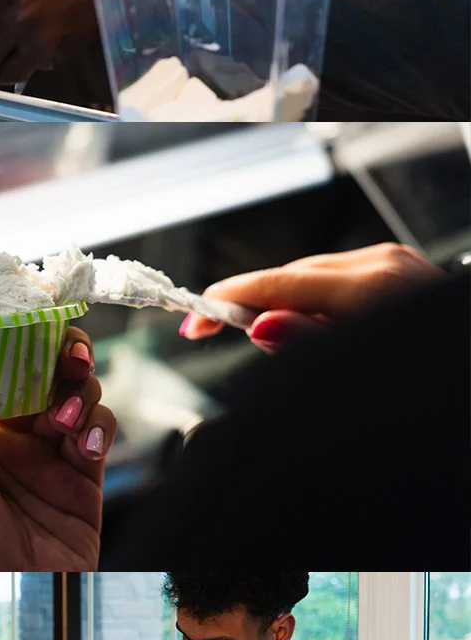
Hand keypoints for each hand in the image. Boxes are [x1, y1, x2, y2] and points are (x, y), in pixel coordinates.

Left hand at [0, 327, 113, 570]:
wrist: (12, 606)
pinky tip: (82, 442)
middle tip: (56, 341)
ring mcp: (42, 449)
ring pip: (68, 385)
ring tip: (65, 409)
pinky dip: (96, 423)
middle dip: (44, 342)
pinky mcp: (81, 473)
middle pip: (27, 361)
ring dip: (75, 383)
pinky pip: (97, 426)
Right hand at [179, 243, 444, 351]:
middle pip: (288, 275)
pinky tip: (296, 319)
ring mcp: (392, 261)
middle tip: (207, 330)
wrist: (464, 356)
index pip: (276, 284)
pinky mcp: (397, 267)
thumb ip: (308, 341)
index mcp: (369, 287)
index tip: (195, 320)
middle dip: (246, 302)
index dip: (227, 302)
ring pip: (310, 274)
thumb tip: (261, 325)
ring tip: (251, 331)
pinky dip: (309, 296)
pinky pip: (336, 276)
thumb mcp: (356, 366)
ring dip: (277, 299)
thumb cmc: (423, 378)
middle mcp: (380, 264)